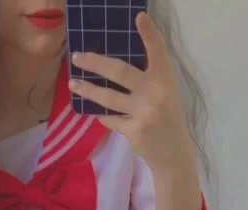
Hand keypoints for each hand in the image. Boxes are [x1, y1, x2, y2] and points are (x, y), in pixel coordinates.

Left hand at [69, 12, 194, 175]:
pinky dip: (102, 115)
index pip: (158, 50)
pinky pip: (110, 119)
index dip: (149, 33)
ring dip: (87, 90)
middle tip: (76, 56)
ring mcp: (143, 113)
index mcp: (165, 79)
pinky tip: (96, 112)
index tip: (139, 17)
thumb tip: (115, 65)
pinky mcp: (134, 131)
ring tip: (73, 83)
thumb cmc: (167, 118)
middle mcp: (155, 92)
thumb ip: (147, 78)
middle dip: (94, 63)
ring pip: (108, 97)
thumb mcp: (165, 92)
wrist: (174, 154)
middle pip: (119, 71)